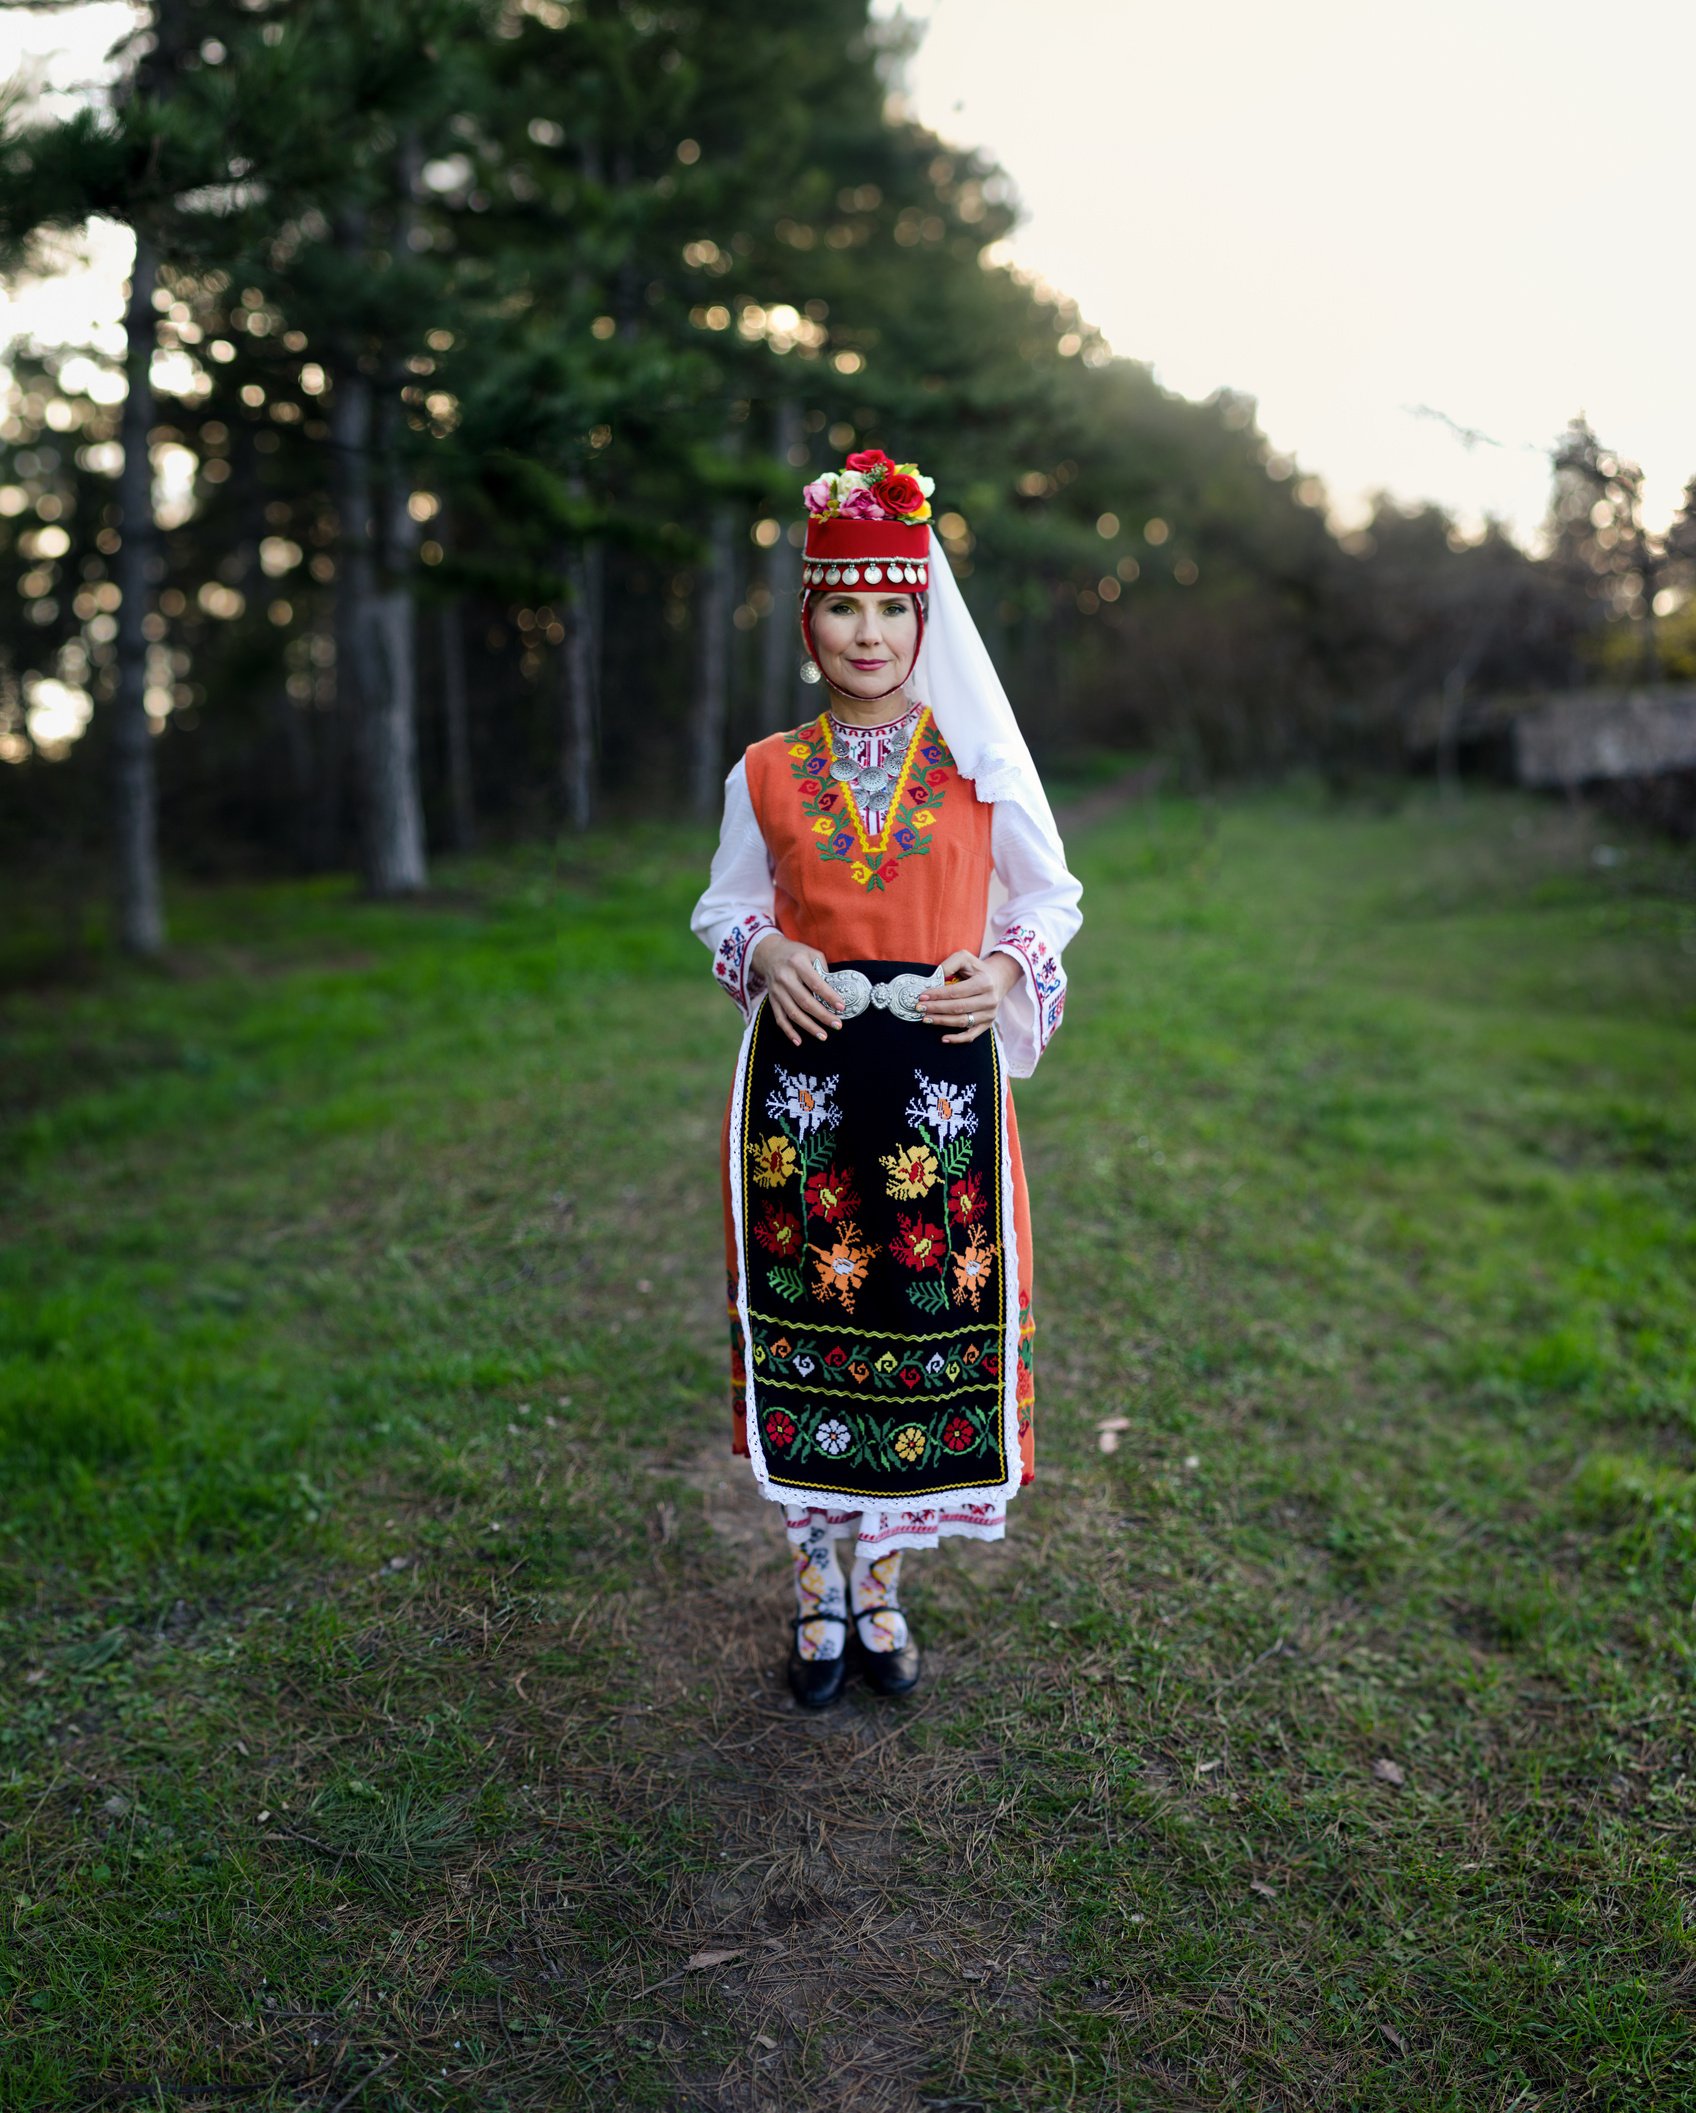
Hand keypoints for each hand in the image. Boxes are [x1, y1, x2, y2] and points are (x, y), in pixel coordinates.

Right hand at [751, 932, 845, 1046]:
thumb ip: (823, 969)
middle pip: (805, 1001)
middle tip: (837, 1025)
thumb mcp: (811, 952)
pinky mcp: (772, 999)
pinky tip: (799, 1041)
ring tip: (823, 1036)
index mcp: (797, 963)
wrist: (769, 953)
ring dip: (809, 1027)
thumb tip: (834, 990)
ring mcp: (777, 991)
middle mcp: (785, 978)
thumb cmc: (795, 953)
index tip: (841, 1007)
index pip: (815, 983)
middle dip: (822, 1016)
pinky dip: (788, 1031)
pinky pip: (779, 1018)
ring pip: (793, 1013)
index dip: (829, 996)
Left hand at [916, 950, 1020, 1044]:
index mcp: (984, 983)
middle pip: (958, 1007)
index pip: (956, 992)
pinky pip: (971, 1035)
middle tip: (919, 1008)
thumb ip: (949, 965)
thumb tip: (934, 979)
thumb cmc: (976, 969)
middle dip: (936, 1008)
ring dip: (942, 1021)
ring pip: (962, 1022)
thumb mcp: (964, 958)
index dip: (938, 995)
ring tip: (925, 1018)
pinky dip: (957, 1039)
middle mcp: (990, 1000)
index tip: (922, 996)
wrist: (997, 979)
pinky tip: (943, 1038)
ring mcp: (989, 1014)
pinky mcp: (987, 1024)